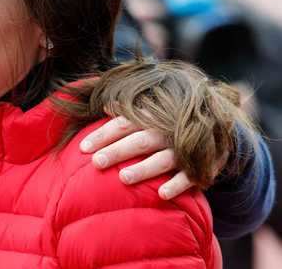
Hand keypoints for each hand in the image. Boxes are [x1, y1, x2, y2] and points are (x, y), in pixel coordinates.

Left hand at [79, 116, 194, 199]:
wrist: (217, 129)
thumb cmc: (169, 125)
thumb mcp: (151, 113)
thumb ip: (128, 112)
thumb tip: (105, 105)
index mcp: (150, 117)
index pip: (123, 124)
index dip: (102, 134)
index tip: (82, 147)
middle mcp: (165, 131)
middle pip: (139, 140)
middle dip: (117, 151)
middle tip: (96, 162)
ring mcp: (183, 149)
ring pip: (162, 159)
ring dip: (144, 168)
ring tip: (123, 178)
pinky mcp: (201, 166)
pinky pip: (190, 176)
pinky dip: (177, 185)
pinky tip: (162, 194)